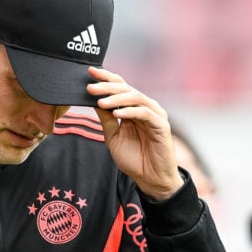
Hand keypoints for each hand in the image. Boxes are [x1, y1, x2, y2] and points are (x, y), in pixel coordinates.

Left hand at [88, 66, 183, 199]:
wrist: (150, 178)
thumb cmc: (133, 159)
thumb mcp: (113, 137)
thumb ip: (106, 119)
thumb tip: (93, 101)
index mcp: (133, 108)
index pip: (120, 87)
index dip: (106, 78)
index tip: (89, 72)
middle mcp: (145, 107)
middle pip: (126, 89)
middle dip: (107, 87)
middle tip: (90, 87)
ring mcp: (155, 114)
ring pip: (135, 97)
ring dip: (116, 98)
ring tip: (101, 101)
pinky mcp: (161, 125)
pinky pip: (144, 113)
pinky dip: (130, 111)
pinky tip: (116, 113)